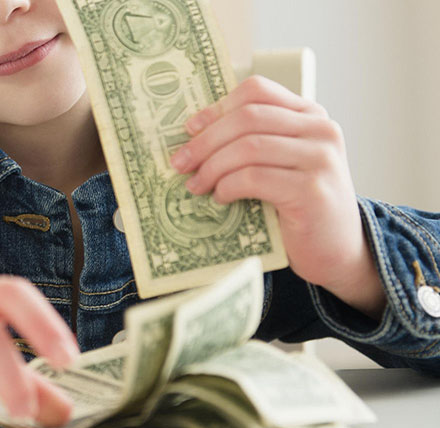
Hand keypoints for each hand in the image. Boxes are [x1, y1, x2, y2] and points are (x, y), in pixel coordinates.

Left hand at [169, 76, 385, 317]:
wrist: (335, 249)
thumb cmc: (297, 205)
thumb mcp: (280, 163)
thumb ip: (253, 142)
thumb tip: (193, 136)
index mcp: (309, 115)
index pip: (257, 91)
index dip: (217, 107)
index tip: (189, 128)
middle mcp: (320, 130)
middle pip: (247, 118)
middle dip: (205, 140)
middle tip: (179, 162)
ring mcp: (320, 159)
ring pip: (248, 147)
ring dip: (212, 166)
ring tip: (195, 185)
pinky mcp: (312, 190)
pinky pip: (254, 178)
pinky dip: (228, 186)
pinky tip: (220, 197)